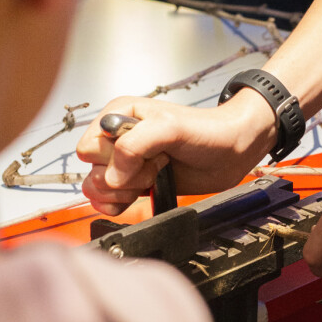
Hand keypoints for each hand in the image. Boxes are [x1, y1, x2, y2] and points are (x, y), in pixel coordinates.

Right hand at [76, 91, 275, 214]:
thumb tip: (111, 177)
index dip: (114, 159)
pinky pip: (108, 201)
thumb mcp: (170, 127)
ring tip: (154, 176)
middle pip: (92, 171)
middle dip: (126, 176)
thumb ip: (134, 146)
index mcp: (117, 116)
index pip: (89, 148)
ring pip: (97, 189)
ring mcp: (126, 163)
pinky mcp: (135, 183)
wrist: (232, 151)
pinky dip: (121, 204)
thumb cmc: (207, 131)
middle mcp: (117, 139)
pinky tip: (142, 195)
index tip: (145, 155)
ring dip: (126, 191)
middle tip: (156, 164)